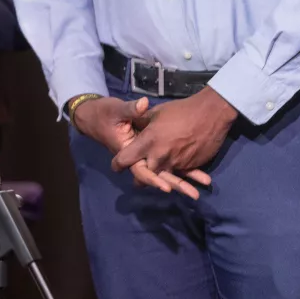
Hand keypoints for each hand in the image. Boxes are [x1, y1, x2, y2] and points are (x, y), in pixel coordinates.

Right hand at [73, 96, 212, 198]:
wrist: (96, 115)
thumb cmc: (104, 114)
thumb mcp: (115, 111)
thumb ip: (131, 110)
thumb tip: (142, 104)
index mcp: (127, 150)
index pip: (140, 169)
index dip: (152, 179)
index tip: (166, 187)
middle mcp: (139, 158)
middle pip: (157, 175)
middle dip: (174, 184)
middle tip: (192, 194)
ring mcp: (148, 156)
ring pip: (167, 171)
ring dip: (184, 180)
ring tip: (203, 185)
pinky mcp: (156, 151)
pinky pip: (172, 164)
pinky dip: (187, 170)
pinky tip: (203, 176)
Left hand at [111, 87, 237, 196]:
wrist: (211, 114)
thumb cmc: (181, 110)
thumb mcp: (156, 112)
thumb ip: (142, 122)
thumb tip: (133, 125)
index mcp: (147, 143)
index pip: (124, 159)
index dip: (117, 164)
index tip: (116, 167)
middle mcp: (159, 157)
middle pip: (143, 176)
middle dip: (140, 179)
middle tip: (137, 181)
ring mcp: (176, 164)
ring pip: (163, 180)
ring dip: (160, 183)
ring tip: (158, 187)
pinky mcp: (190, 166)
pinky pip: (180, 175)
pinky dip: (178, 177)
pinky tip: (178, 182)